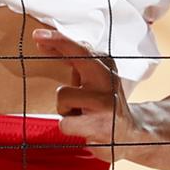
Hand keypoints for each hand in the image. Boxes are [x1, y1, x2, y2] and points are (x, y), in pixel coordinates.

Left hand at [34, 29, 169, 169]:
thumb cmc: (104, 108)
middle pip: (79, 54)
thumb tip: (47, 45)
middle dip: (57, 43)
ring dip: (65, 109)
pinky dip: (69, 127)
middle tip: (37, 36)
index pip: (81, 47)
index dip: (57, 38)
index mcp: (106, 67)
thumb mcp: (94, 81)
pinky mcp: (99, 123)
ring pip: (63, 95)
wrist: (131, 136)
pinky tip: (86, 128)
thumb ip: (75, 64)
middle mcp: (108, 78)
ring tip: (82, 114)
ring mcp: (105, 100)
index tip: (37, 34)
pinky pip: (64, 122)